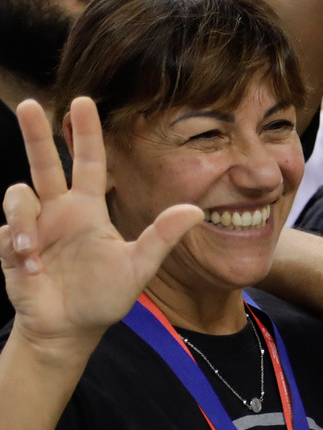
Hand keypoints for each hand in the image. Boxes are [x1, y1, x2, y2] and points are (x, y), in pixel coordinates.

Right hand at [1, 99, 200, 357]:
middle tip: (28, 104)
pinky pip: (7, 232)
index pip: (88, 162)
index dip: (85, 133)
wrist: (70, 328)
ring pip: (18, 196)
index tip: (83, 101)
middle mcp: (58, 211)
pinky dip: (18, 247)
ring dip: (22, 221)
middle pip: (44, 163)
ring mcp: (32, 227)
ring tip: (33, 254)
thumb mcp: (138, 266)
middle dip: (35, 134)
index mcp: (88, 210)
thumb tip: (196, 210)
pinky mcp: (11, 247)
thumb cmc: (104, 295)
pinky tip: (32, 268)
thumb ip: (162, 237)